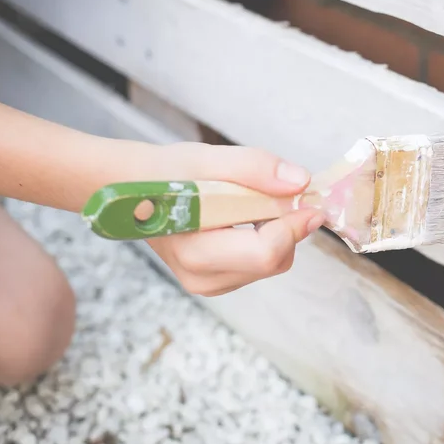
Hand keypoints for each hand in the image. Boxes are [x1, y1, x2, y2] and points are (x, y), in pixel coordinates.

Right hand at [138, 142, 324, 295]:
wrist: (133, 190)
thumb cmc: (166, 172)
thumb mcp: (208, 159)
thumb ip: (255, 168)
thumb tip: (301, 182)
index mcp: (196, 251)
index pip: (265, 252)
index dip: (294, 226)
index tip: (309, 201)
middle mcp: (201, 277)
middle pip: (274, 261)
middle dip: (286, 226)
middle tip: (275, 192)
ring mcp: (207, 284)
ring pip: (271, 264)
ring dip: (275, 231)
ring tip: (247, 202)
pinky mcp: (215, 282)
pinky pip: (260, 265)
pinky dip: (264, 239)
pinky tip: (243, 218)